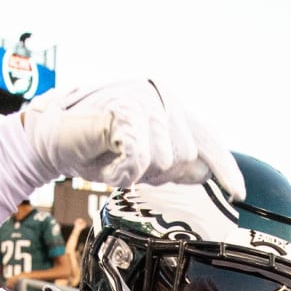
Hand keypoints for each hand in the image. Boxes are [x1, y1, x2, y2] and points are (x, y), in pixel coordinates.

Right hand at [21, 79, 243, 198]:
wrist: (53, 138)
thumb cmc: (96, 148)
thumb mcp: (141, 158)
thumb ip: (173, 163)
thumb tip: (204, 171)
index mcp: (169, 107)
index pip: (206, 139)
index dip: (224, 168)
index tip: (237, 192)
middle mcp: (160, 98)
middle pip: (185, 157)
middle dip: (158, 173)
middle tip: (127, 165)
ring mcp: (143, 101)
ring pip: (164, 159)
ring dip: (136, 171)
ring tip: (114, 160)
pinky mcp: (124, 110)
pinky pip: (140, 156)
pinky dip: (123, 170)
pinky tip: (109, 162)